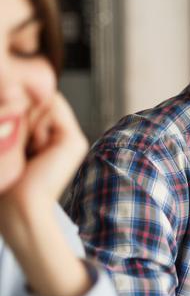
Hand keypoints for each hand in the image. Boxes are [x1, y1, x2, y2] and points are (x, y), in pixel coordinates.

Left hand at [0, 93, 89, 295]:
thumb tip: (23, 88)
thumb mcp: (11, 139)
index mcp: (48, 138)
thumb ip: (19, 114)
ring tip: (25, 149)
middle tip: (17, 145)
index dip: (18, 106)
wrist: (20, 206)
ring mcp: (72, 138)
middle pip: (38, 99)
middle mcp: (63, 136)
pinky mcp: (75, 141)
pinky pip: (52, 107)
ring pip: (44, 100)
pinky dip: (37, 122)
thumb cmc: (8, 180)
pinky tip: (36, 148)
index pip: (32, 101)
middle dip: (21, 112)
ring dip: (27, 117)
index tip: (11, 133)